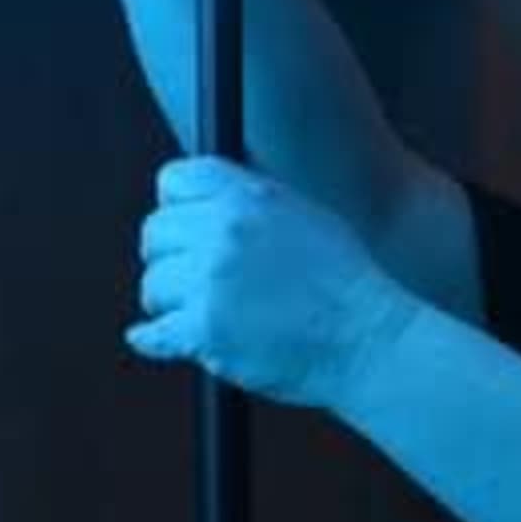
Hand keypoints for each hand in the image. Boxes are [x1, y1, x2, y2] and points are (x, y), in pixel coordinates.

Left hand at [129, 157, 421, 408]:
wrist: (368, 340)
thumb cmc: (345, 284)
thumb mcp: (304, 215)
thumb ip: (250, 202)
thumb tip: (206, 203)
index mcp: (248, 197)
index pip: (174, 181)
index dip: (173, 206)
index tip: (180, 229)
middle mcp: (223, 231)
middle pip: (154, 232)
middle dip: (167, 257)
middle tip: (185, 278)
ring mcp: (210, 281)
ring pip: (153, 285)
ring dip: (169, 302)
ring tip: (199, 312)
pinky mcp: (204, 330)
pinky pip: (153, 334)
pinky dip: (152, 340)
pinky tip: (153, 339)